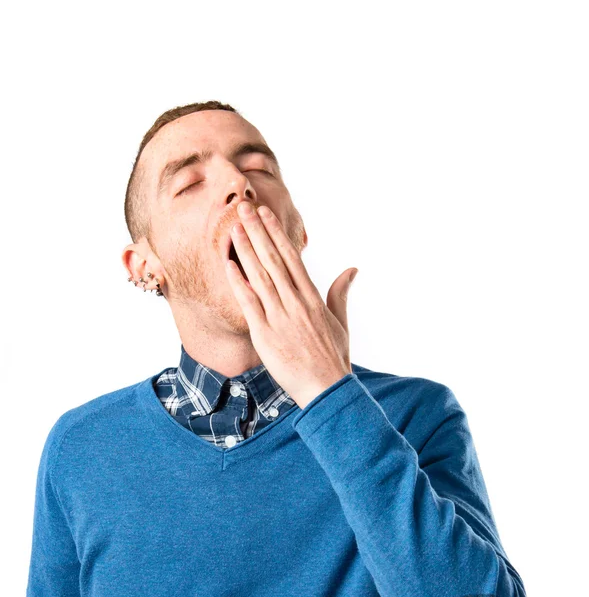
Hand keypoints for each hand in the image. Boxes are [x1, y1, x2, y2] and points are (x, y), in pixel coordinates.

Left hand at [225, 200, 357, 408]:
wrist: (326, 389)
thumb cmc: (334, 357)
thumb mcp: (340, 322)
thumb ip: (340, 293)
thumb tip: (351, 270)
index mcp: (313, 297)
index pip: (292, 257)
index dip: (277, 234)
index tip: (266, 214)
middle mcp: (296, 302)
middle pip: (273, 259)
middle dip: (258, 231)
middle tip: (243, 207)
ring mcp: (280, 316)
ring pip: (260, 275)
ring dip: (246, 249)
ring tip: (234, 227)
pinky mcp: (265, 333)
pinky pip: (249, 303)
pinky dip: (239, 283)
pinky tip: (229, 264)